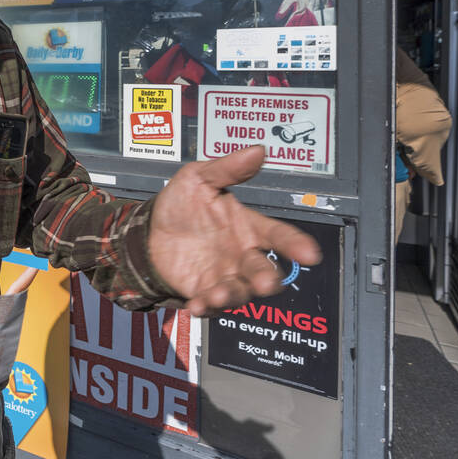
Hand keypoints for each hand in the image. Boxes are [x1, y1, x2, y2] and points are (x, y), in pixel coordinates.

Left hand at [148, 145, 321, 315]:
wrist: (147, 230)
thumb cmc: (180, 204)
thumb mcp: (198, 178)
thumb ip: (227, 169)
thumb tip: (257, 151)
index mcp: (248, 227)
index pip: (278, 235)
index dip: (295, 244)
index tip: (310, 254)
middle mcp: (241, 255)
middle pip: (264, 271)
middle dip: (267, 279)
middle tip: (265, 283)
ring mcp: (224, 276)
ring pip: (240, 292)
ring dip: (233, 295)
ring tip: (219, 294)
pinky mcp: (203, 292)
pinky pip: (211, 305)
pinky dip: (206, 307)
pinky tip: (197, 306)